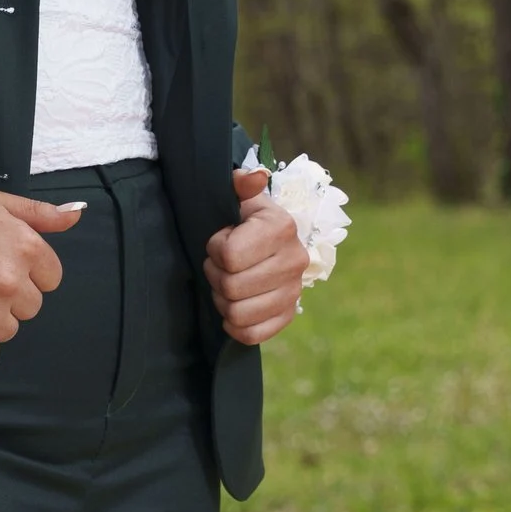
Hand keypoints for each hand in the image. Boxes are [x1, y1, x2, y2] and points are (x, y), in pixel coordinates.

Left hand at [205, 163, 308, 345]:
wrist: (265, 242)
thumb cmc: (242, 218)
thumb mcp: (238, 196)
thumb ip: (239, 183)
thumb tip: (254, 177)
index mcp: (282, 227)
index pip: (229, 255)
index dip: (214, 249)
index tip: (220, 241)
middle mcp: (296, 260)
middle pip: (231, 287)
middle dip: (215, 275)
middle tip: (220, 265)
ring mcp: (294, 291)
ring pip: (238, 313)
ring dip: (223, 300)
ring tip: (227, 283)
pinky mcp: (288, 315)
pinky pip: (251, 334)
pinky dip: (234, 324)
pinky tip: (235, 305)